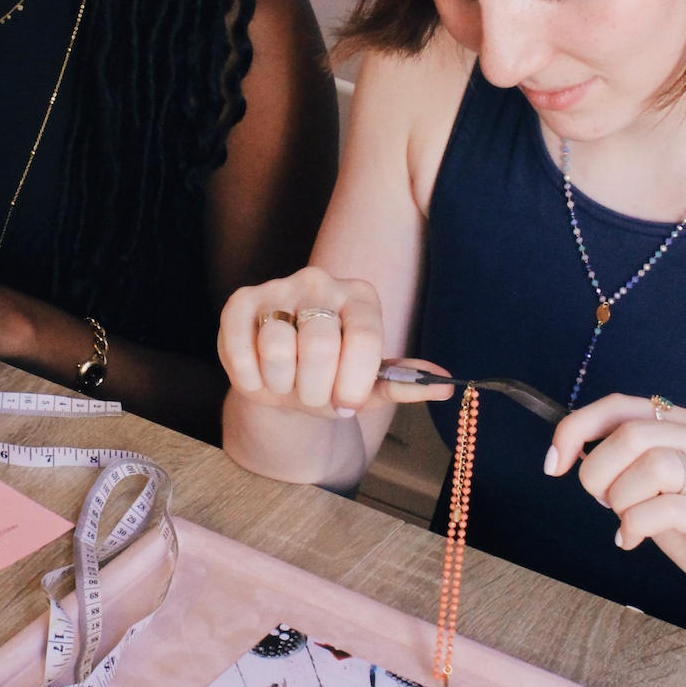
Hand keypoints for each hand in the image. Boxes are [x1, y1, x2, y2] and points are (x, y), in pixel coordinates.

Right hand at [218, 265, 401, 415]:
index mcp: (361, 297)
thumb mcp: (367, 386)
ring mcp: (278, 287)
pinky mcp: (240, 302)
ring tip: (286, 382)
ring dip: (281, 384)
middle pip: (319, 346)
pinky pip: (241, 348)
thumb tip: (445, 386)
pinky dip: (250, 378)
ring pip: (277, 348)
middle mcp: (320, 282)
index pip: (363, 337)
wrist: (283, 380)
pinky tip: (259, 377)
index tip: (347, 405)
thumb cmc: (331, 379)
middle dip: (314, 389)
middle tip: (312, 395)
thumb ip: (403, 384)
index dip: (353, 382)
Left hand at [548, 394, 685, 643]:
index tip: (554, 462)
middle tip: (598, 501)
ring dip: (619, 497)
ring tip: (625, 521)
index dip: (577, 428)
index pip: (625, 406)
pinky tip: (631, 540)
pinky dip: (635, 524)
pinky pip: (667, 509)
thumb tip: (579, 457)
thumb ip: (633, 474)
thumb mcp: (668, 498)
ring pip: (650, 464)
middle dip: (596, 469)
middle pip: (633, 433)